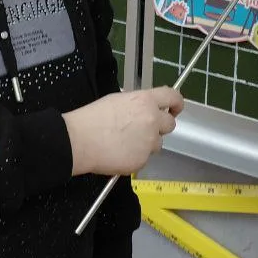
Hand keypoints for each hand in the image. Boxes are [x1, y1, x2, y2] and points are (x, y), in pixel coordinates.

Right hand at [63, 86, 184, 176]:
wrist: (80, 140)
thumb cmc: (93, 117)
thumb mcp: (119, 100)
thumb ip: (139, 104)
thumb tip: (144, 110)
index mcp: (146, 101)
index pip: (173, 97)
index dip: (177, 103)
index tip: (175, 108)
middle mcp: (153, 120)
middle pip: (170, 124)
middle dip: (160, 127)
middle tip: (145, 129)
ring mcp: (149, 142)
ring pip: (158, 143)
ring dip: (148, 143)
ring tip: (126, 143)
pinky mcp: (142, 160)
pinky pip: (144, 158)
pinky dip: (136, 157)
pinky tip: (120, 154)